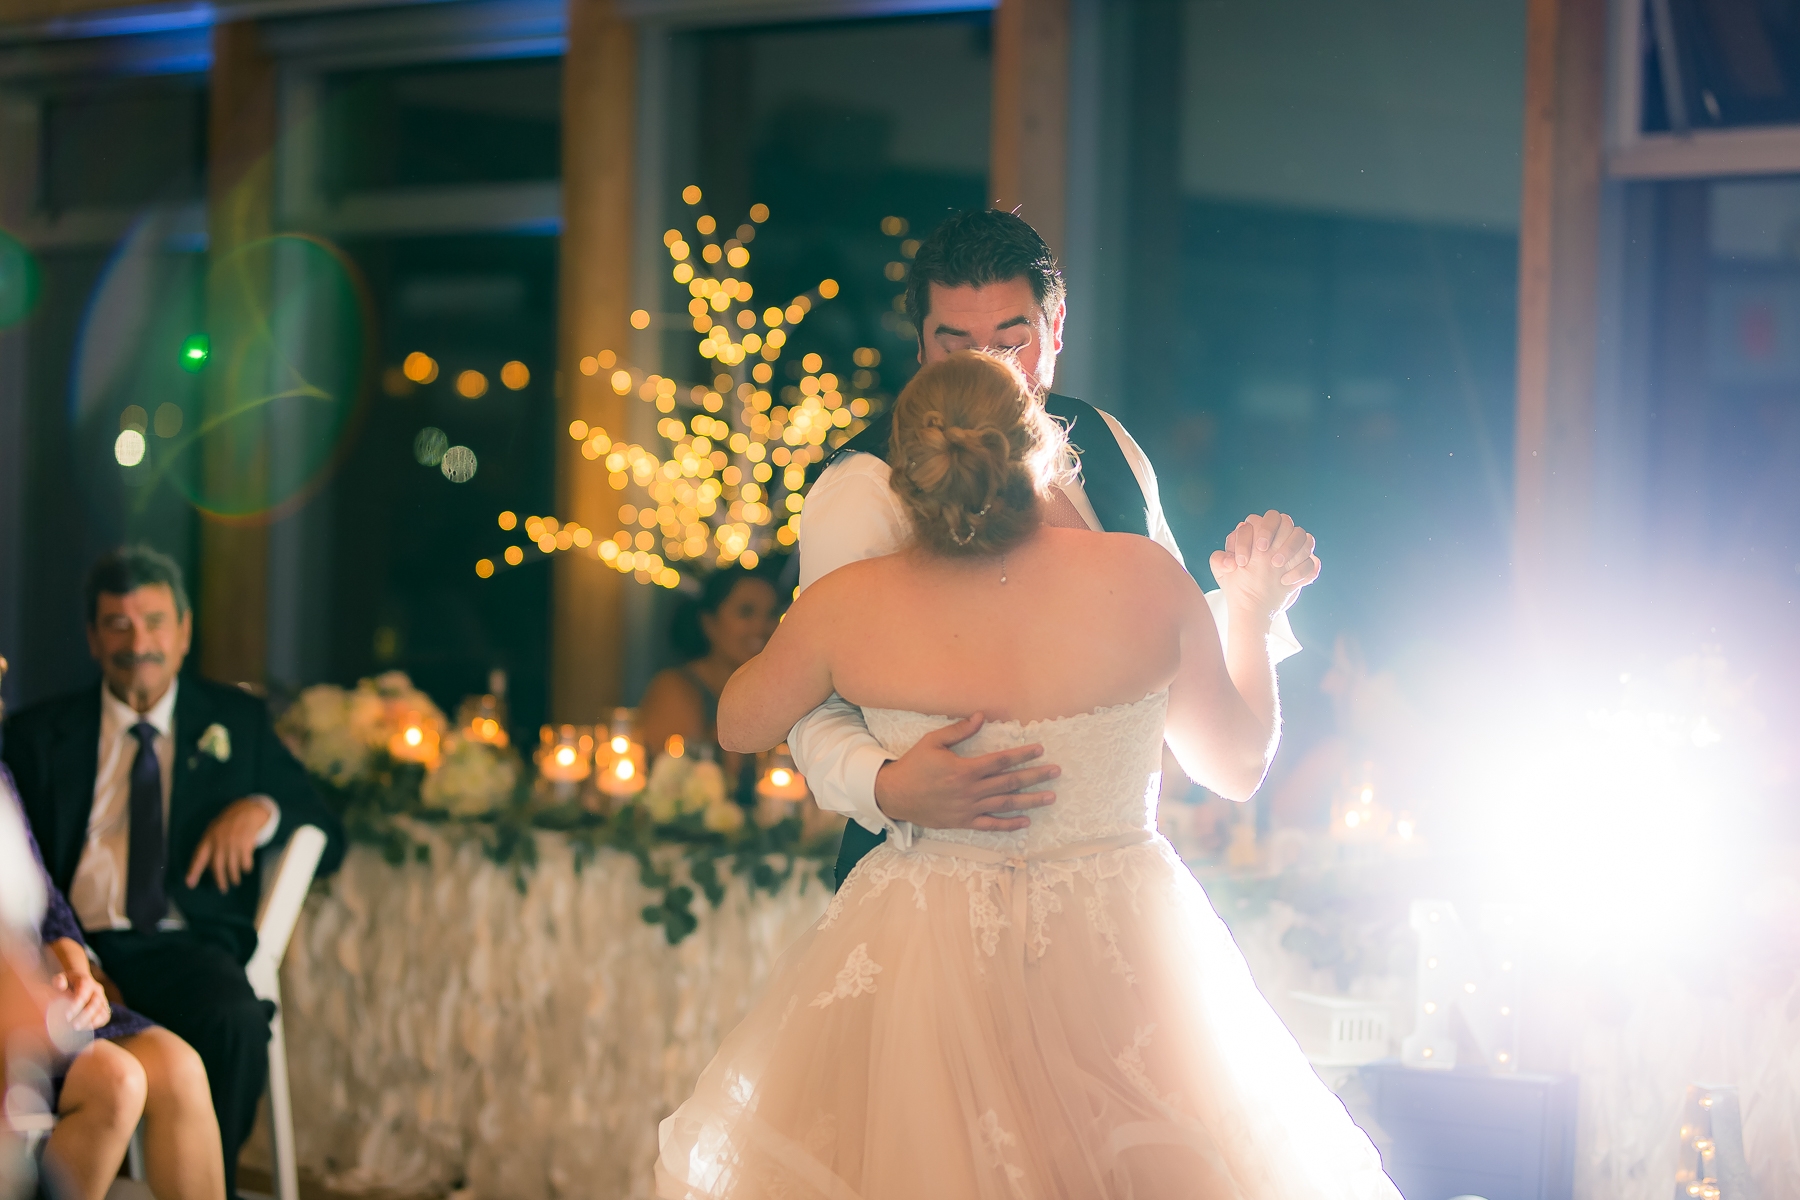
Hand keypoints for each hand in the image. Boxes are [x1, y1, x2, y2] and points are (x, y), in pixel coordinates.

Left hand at [45, 940, 108, 1031]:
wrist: (81, 978)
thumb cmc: (68, 981)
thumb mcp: (62, 978)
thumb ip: (60, 981)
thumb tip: (60, 986)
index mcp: (86, 982)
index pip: (83, 994)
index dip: (77, 1005)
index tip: (67, 1016)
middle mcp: (96, 990)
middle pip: (95, 1004)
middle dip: (85, 1016)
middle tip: (74, 1026)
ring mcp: (102, 998)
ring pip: (102, 1010)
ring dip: (93, 1021)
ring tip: (80, 1029)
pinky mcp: (104, 1006)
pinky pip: (105, 1015)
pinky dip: (99, 1023)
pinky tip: (88, 1028)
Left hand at [186, 797, 273, 891]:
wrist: (246, 811)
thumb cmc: (226, 824)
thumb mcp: (213, 831)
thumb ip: (208, 847)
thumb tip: (204, 867)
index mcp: (208, 839)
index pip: (198, 857)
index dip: (193, 871)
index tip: (190, 884)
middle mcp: (219, 842)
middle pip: (217, 866)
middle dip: (220, 880)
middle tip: (223, 889)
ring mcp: (233, 843)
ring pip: (232, 866)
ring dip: (234, 877)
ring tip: (235, 882)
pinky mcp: (246, 843)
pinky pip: (245, 861)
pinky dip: (246, 868)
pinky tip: (246, 870)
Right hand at [872, 715, 1059, 831]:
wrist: (894, 795)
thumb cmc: (914, 765)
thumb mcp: (933, 742)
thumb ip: (959, 730)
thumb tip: (981, 716)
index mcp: (965, 769)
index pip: (1001, 760)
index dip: (1022, 754)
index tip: (1040, 749)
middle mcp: (971, 790)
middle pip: (1010, 782)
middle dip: (1035, 776)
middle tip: (1056, 772)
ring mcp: (968, 808)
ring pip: (1005, 804)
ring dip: (1030, 801)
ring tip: (1051, 797)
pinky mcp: (963, 822)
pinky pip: (990, 825)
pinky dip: (1009, 824)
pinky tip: (1025, 821)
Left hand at [1208, 510, 1317, 618]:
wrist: (1254, 605)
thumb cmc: (1237, 583)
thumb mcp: (1223, 574)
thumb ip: (1219, 562)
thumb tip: (1229, 561)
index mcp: (1255, 534)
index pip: (1254, 521)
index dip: (1247, 538)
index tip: (1242, 561)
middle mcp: (1276, 537)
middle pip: (1281, 519)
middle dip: (1271, 531)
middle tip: (1262, 551)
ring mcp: (1292, 549)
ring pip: (1301, 534)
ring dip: (1290, 547)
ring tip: (1276, 565)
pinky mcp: (1304, 565)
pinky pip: (1312, 560)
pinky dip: (1302, 570)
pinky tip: (1286, 582)